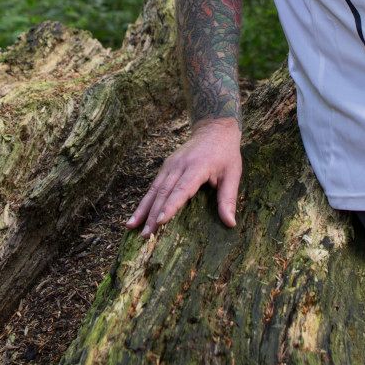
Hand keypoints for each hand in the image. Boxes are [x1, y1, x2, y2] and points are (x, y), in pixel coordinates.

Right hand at [128, 117, 241, 236]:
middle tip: (145, 235)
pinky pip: (153, 186)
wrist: (214, 129)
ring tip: (131, 227)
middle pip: (163, 192)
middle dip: (153, 215)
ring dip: (143, 209)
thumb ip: (228, 199)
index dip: (171, 205)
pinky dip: (144, 201)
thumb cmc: (225, 154)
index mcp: (197, 167)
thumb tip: (230, 223)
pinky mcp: (166, 167)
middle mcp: (179, 165)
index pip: (182, 189)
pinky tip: (137, 215)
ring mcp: (170, 165)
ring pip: (154, 189)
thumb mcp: (233, 174)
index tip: (161, 221)